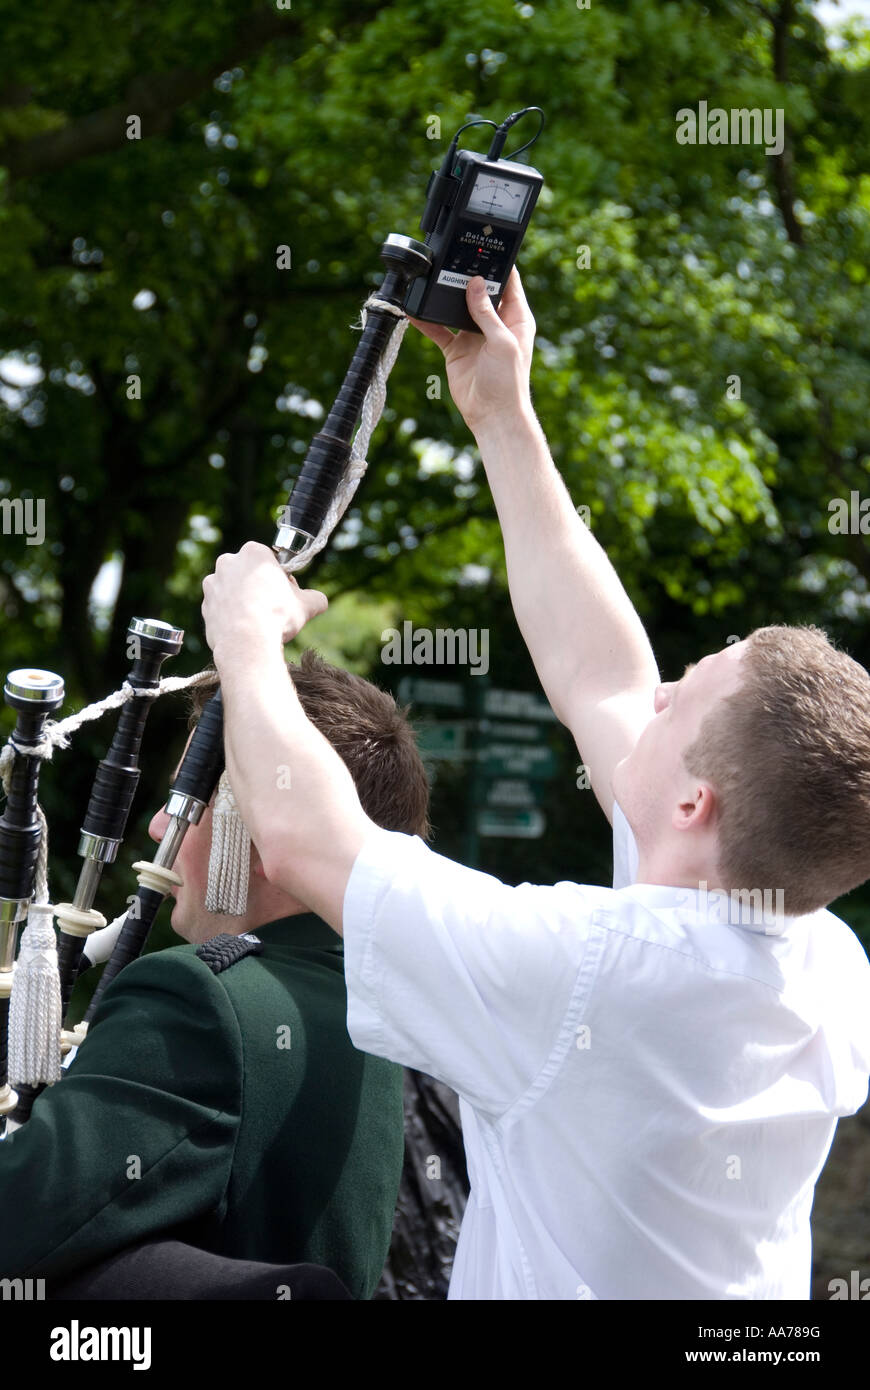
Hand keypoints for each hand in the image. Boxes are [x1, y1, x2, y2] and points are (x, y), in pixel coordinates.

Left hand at [201, 541, 327, 655]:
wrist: (247, 643)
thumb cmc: (277, 617)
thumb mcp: (307, 605)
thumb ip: (316, 598)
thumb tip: (320, 601)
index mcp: (253, 552)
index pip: (269, 559)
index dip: (279, 576)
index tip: (284, 592)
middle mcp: (228, 562)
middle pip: (248, 572)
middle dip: (258, 586)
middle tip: (272, 607)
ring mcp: (212, 584)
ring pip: (233, 590)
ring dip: (243, 600)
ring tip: (257, 621)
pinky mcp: (205, 605)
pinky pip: (222, 608)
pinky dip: (231, 616)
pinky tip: (243, 629)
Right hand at [407, 267, 535, 432]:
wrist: (492, 415)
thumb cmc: (508, 382)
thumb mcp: (502, 342)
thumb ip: (487, 312)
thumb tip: (475, 283)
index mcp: (515, 317)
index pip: (508, 281)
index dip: (498, 264)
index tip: (484, 247)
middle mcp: (495, 323)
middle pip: (479, 290)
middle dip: (466, 275)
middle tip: (451, 259)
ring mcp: (474, 335)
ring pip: (456, 307)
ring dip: (445, 296)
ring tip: (432, 278)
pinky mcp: (456, 349)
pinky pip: (438, 330)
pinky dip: (426, 320)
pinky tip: (414, 310)